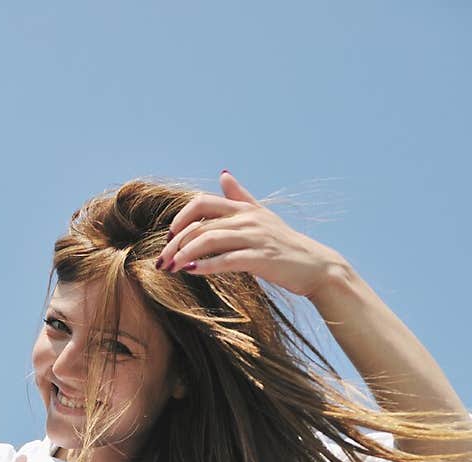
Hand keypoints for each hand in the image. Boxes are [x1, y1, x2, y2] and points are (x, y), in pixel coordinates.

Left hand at [156, 170, 346, 300]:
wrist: (315, 265)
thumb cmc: (284, 245)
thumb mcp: (262, 216)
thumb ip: (241, 197)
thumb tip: (224, 175)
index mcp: (244, 209)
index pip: (202, 202)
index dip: (180, 218)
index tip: (169, 237)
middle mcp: (247, 218)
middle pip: (199, 224)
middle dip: (175, 243)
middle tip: (161, 262)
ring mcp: (254, 237)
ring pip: (209, 240)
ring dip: (185, 255)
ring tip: (170, 268)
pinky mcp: (261, 258)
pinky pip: (227, 260)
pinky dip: (206, 266)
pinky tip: (191, 272)